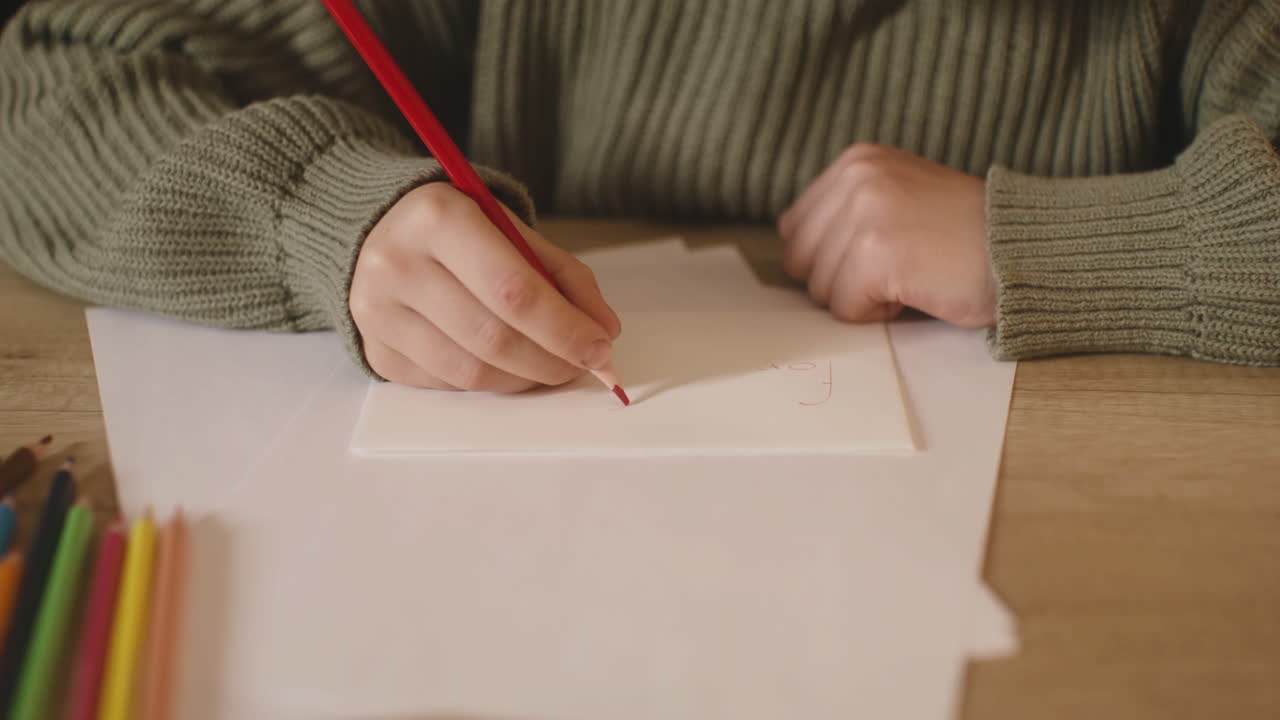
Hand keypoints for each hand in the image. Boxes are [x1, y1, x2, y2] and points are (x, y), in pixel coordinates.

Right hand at [350, 183, 620, 390]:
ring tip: (549, 366)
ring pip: (471, 372)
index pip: (513, 290)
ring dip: (525, 378)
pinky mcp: (377, 350)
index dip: (564, 329)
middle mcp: (397, 264)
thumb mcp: (510, 229)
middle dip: (552, 361)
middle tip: (582, 365)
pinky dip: (489, 381)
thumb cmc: (458, 230)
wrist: (379, 230)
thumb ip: (562, 276)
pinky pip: (448, 384)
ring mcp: (379, 313)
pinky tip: (505, 364)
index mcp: (438, 218)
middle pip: (494, 337)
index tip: (599, 348)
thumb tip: (604, 332)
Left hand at [779, 144, 995, 327]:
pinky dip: (880, 314)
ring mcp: (865, 213)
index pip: (795, 229)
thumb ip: (847, 213)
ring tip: (914, 274)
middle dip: (842, 280)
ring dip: (865, 298)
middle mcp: (857, 177)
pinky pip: (845, 309)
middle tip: (901, 268)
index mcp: (858, 160)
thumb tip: (794, 256)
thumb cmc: (966, 236)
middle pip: (800, 260)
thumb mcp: (900, 198)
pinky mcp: (876, 253)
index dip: (833, 258)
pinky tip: (918, 290)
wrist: (1029, 248)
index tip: (884, 253)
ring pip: (821, 289)